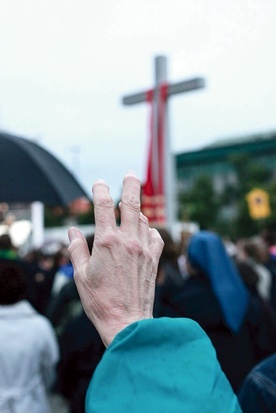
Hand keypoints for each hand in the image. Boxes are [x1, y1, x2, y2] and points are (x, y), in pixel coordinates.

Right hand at [68, 173, 163, 346]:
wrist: (127, 321)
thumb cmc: (100, 300)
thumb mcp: (80, 275)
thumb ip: (76, 249)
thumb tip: (72, 231)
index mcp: (106, 242)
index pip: (104, 206)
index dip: (100, 189)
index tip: (99, 182)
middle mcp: (128, 241)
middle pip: (132, 204)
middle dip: (131, 185)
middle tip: (131, 174)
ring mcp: (143, 249)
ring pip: (144, 219)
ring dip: (138, 210)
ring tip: (132, 206)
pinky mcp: (153, 260)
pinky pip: (156, 236)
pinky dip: (150, 230)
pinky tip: (145, 231)